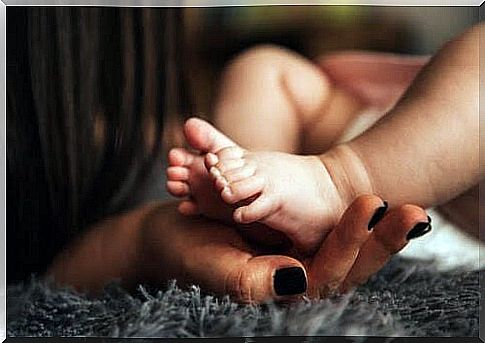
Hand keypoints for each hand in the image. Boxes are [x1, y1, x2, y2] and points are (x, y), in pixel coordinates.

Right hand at [139, 195, 430, 302]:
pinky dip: (356, 220)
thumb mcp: (215, 267)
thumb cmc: (188, 253)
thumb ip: (251, 281)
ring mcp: (297, 260)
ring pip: (347, 249)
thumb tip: (299, 280)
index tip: (372, 206)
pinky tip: (377, 205)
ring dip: (378, 230)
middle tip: (415, 214)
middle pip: (350, 266)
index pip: (329, 274)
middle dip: (382, 241)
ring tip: (410, 210)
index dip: (353, 242)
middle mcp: (296, 280)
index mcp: (281, 292)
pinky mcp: (294, 241)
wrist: (174, 235)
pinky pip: (331, 232)